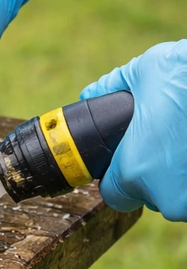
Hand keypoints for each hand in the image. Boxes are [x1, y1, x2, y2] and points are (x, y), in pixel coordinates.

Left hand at [81, 41, 186, 221]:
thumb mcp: (145, 72)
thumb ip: (112, 87)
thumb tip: (91, 93)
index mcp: (134, 170)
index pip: (114, 194)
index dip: (119, 177)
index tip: (131, 159)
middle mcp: (166, 196)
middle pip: (150, 195)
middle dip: (155, 175)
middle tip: (165, 144)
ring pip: (179, 196)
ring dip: (179, 177)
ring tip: (183, 143)